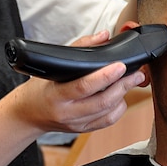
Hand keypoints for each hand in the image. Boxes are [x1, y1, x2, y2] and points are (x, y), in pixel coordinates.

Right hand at [10, 31, 145, 133]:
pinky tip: (121, 97)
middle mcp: (67, 113)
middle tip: (137, 73)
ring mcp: (76, 124)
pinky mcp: (83, 130)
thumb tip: (104, 35)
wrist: (28, 114)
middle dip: (123, 86)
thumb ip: (79, 47)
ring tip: (132, 81)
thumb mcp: (53, 65)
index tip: (120, 65)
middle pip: (102, 101)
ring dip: (124, 96)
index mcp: (57, 96)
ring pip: (108, 112)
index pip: (84, 87)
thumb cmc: (40, 86)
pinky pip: (107, 121)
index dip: (105, 76)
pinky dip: (119, 108)